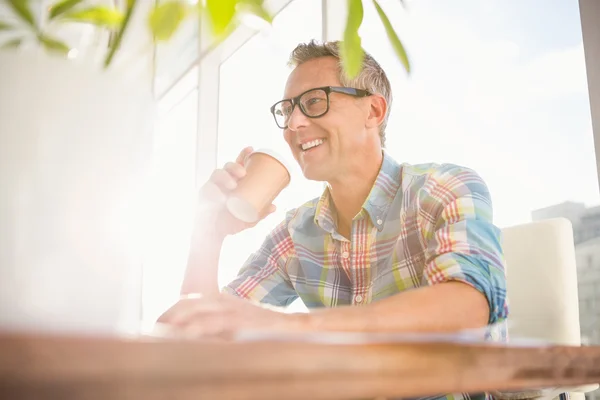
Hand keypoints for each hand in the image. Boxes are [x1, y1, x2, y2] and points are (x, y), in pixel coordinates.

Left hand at [156, 293, 305, 339]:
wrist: (292, 326)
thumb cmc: (261, 327)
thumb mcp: (235, 320)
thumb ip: (214, 323)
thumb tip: (187, 336)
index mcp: (219, 300)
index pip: (185, 303)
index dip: (167, 314)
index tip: (154, 327)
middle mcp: (222, 301)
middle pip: (184, 305)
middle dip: (165, 319)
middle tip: (151, 335)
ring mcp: (231, 310)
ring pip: (194, 311)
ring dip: (175, 324)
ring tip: (160, 336)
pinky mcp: (240, 322)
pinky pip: (213, 323)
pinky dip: (195, 329)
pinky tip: (184, 338)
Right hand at [198, 146, 275, 236]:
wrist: (214, 235)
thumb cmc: (230, 223)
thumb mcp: (248, 219)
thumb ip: (260, 212)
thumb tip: (274, 206)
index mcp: (232, 184)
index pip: (237, 166)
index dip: (243, 156)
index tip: (251, 149)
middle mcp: (221, 183)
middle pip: (226, 167)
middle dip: (235, 166)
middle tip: (244, 173)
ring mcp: (211, 188)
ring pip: (216, 175)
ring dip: (225, 177)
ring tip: (233, 185)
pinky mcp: (202, 196)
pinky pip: (207, 190)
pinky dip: (214, 193)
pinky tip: (220, 197)